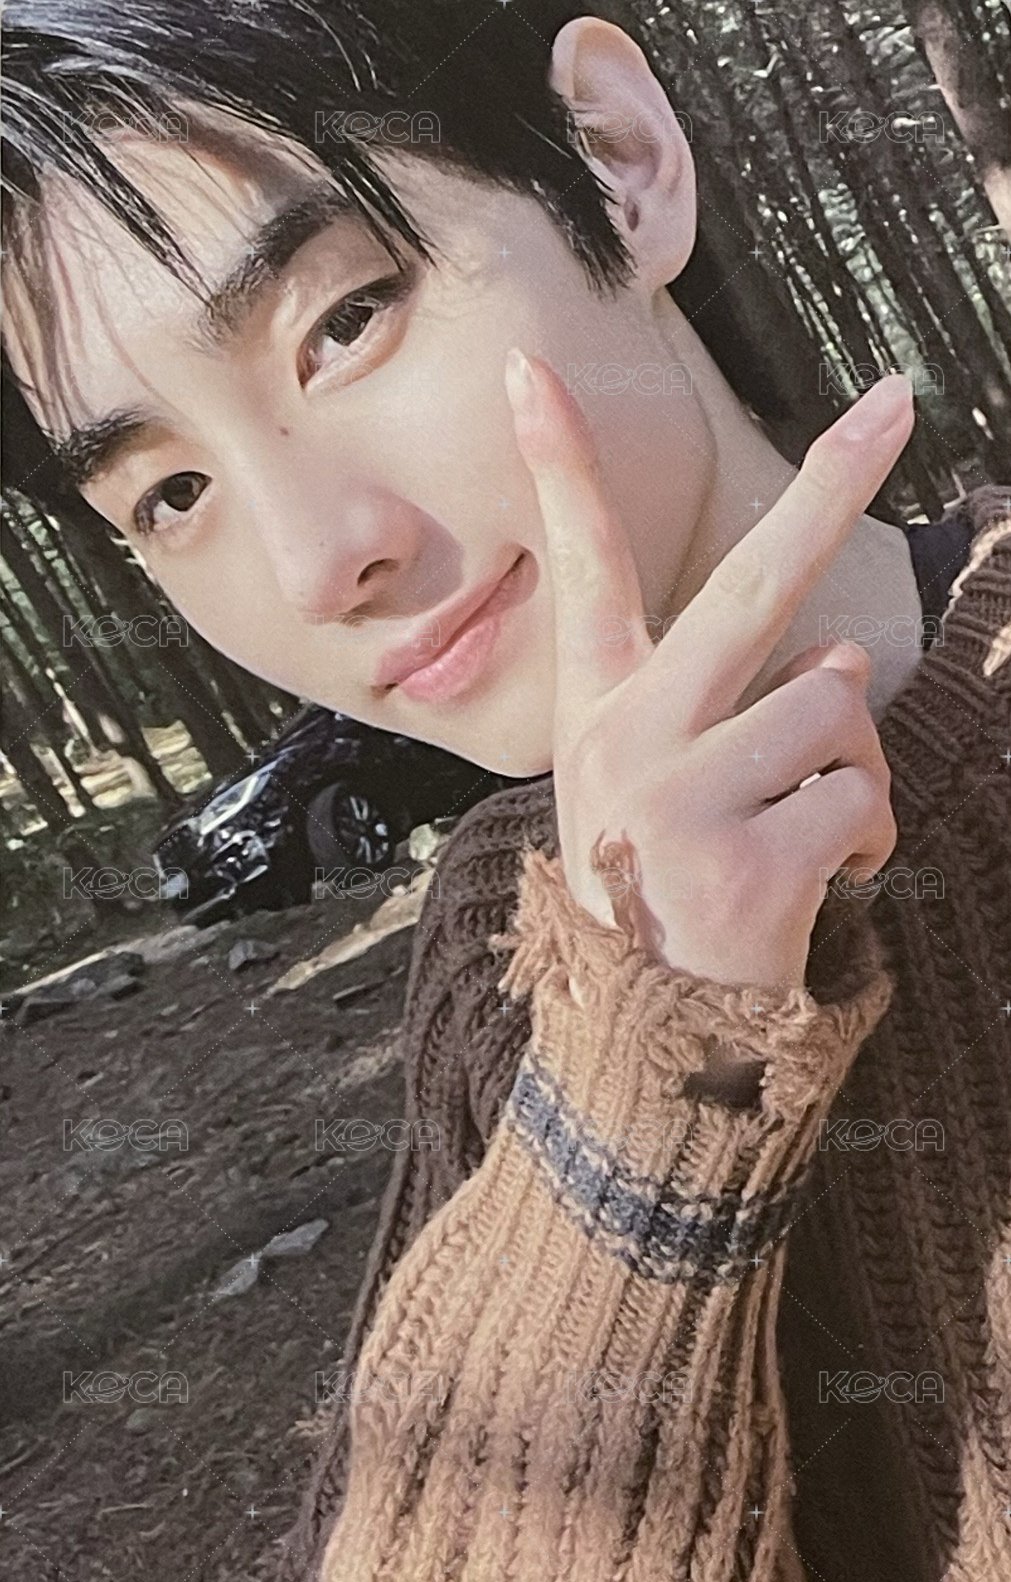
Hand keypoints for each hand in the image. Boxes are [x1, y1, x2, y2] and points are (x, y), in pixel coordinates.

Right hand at [504, 352, 913, 988]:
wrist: (646, 1041)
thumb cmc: (657, 895)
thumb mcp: (647, 793)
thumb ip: (723, 712)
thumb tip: (840, 664)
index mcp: (601, 711)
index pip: (580, 569)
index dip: (558, 467)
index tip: (528, 367)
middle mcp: (631, 736)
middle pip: (751, 585)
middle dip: (832, 484)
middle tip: (896, 399)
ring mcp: (684, 794)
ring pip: (836, 707)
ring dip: (848, 766)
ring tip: (796, 832)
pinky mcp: (750, 855)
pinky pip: (863, 798)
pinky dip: (867, 841)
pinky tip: (816, 885)